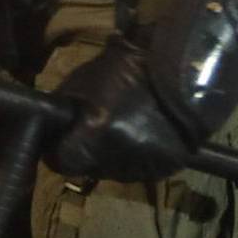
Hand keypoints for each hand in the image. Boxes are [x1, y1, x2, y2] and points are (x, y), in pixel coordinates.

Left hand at [48, 40, 195, 181]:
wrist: (188, 70)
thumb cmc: (132, 67)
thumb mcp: (86, 79)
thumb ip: (64, 107)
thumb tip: (49, 124)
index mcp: (93, 137)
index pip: (58, 161)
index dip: (58, 146)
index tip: (65, 133)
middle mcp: (115, 160)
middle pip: (86, 166)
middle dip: (87, 149)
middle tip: (99, 124)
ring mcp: (142, 168)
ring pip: (112, 169)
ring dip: (113, 153)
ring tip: (127, 123)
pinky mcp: (164, 169)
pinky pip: (139, 167)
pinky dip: (138, 154)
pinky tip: (145, 130)